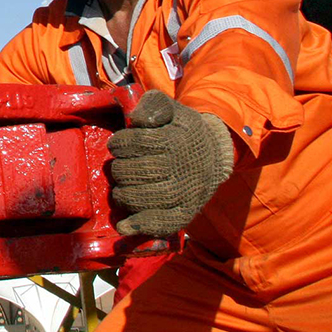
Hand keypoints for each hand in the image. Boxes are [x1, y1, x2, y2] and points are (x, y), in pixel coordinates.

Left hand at [107, 89, 234, 237]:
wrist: (214, 154)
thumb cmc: (182, 129)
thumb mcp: (170, 108)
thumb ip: (153, 105)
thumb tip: (138, 119)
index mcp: (177, 140)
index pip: (139, 142)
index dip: (120, 144)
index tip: (117, 145)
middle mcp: (183, 168)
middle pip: (141, 171)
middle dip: (121, 169)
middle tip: (118, 167)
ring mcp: (187, 193)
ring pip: (149, 198)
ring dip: (125, 195)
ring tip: (120, 189)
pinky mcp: (187, 212)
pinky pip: (165, 222)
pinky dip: (142, 225)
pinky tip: (123, 226)